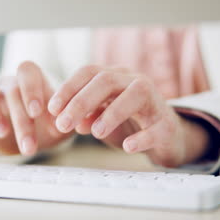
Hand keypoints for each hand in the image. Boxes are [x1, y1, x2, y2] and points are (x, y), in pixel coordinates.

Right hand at [0, 61, 70, 155]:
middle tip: (29, 146)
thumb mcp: (63, 126)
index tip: (37, 112)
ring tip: (2, 133)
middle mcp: (9, 84)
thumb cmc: (50, 129)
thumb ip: (66, 121)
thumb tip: (64, 122)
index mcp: (32, 82)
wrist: (34, 142)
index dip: (31, 88)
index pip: (27, 70)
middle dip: (20, 119)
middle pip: (10, 88)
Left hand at [47, 65, 210, 166]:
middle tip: (64, 124)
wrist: (166, 138)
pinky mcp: (167, 125)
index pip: (89, 72)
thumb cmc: (130, 124)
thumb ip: (86, 116)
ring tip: (96, 133)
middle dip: (82, 101)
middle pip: (107, 80)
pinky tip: (128, 146)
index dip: (68, 88)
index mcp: (116, 78)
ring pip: (136, 94)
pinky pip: (156, 128)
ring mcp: (155, 102)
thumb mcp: (102, 118)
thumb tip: (67, 122)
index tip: (52, 109)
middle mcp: (135, 83)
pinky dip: (142, 137)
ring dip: (113, 113)